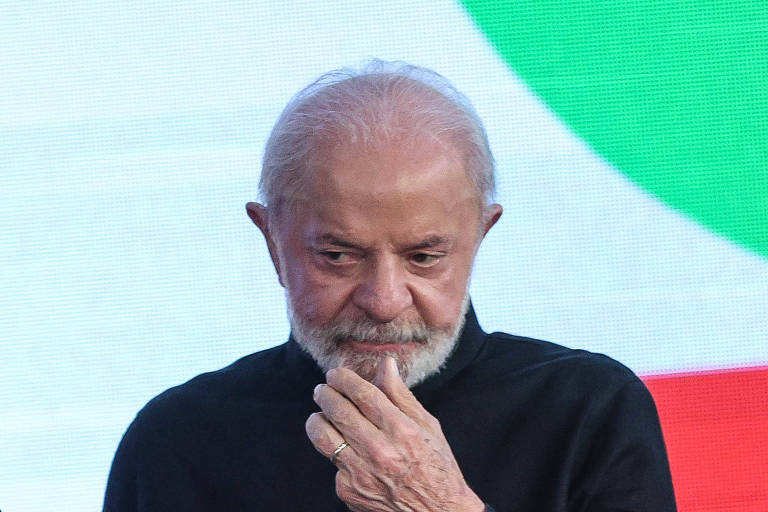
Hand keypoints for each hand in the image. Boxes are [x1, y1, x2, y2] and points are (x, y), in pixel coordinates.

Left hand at [305, 357, 484, 511]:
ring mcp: (361, 473)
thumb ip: (401, 395)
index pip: (362, 394)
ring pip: (322, 436)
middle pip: (338, 410)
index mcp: (401, 430)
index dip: (343, 378)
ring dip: (317, 419)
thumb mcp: (427, 426)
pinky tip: (347, 450)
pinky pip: (332, 463)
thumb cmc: (436, 465)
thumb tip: (386, 364)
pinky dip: (336, 453)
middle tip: (323, 389)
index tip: (335, 373)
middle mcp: (379, 451)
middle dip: (325, 393)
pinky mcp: (349, 491)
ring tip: (321, 414)